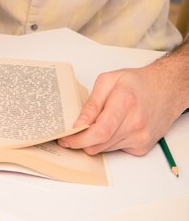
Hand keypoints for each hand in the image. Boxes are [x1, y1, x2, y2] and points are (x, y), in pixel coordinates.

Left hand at [58, 57, 186, 155]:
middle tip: (71, 134)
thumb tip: (78, 123)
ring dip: (95, 141)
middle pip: (99, 144)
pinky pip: (116, 150)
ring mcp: (141, 137)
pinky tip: (112, 127)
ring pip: (105, 149)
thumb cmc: (136, 83)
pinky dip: (108, 142)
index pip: (99, 131)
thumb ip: (92, 103)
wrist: (164, 90)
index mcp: (124, 102)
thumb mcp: (108, 81)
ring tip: (94, 125)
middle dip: (81, 141)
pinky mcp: (142, 147)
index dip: (79, 138)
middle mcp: (135, 123)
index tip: (65, 138)